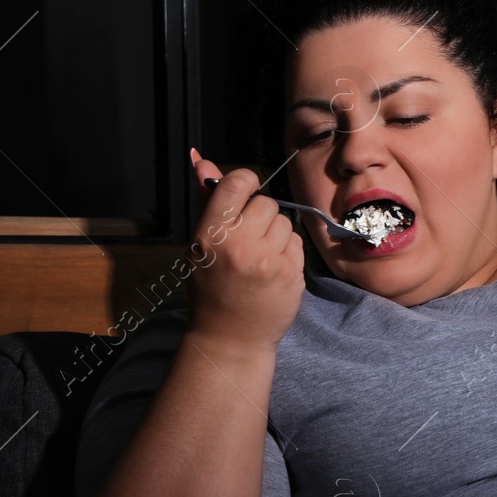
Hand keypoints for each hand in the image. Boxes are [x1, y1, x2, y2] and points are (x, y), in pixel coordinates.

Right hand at [186, 150, 304, 353]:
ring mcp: (268, 260)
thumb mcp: (199, 244)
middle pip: (266, 201)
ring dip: (275, 234)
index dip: (245, 182)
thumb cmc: (212, 287)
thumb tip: (202, 158)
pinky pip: (297, 242)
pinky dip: (287, 252)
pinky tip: (272, 270)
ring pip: (284, 221)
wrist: (231, 338)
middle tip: (248, 239)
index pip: (238, 182)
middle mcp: (240, 244)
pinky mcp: (291, 274)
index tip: (244, 195)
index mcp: (211, 233)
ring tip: (259, 257)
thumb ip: (207, 200)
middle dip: (260, 216)